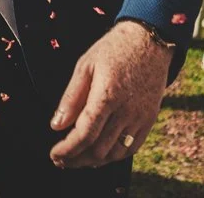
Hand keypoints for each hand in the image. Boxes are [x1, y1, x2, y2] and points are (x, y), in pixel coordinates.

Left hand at [49, 21, 170, 168]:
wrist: (149, 41)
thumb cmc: (114, 50)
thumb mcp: (85, 65)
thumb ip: (71, 98)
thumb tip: (57, 125)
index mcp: (108, 95)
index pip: (85, 134)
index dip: (67, 149)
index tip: (54, 154)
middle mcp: (127, 110)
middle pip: (99, 149)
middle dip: (76, 159)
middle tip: (61, 159)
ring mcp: (140, 117)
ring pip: (115, 154)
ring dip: (93, 161)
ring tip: (77, 159)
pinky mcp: (149, 120)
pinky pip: (131, 148)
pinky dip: (114, 157)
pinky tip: (99, 155)